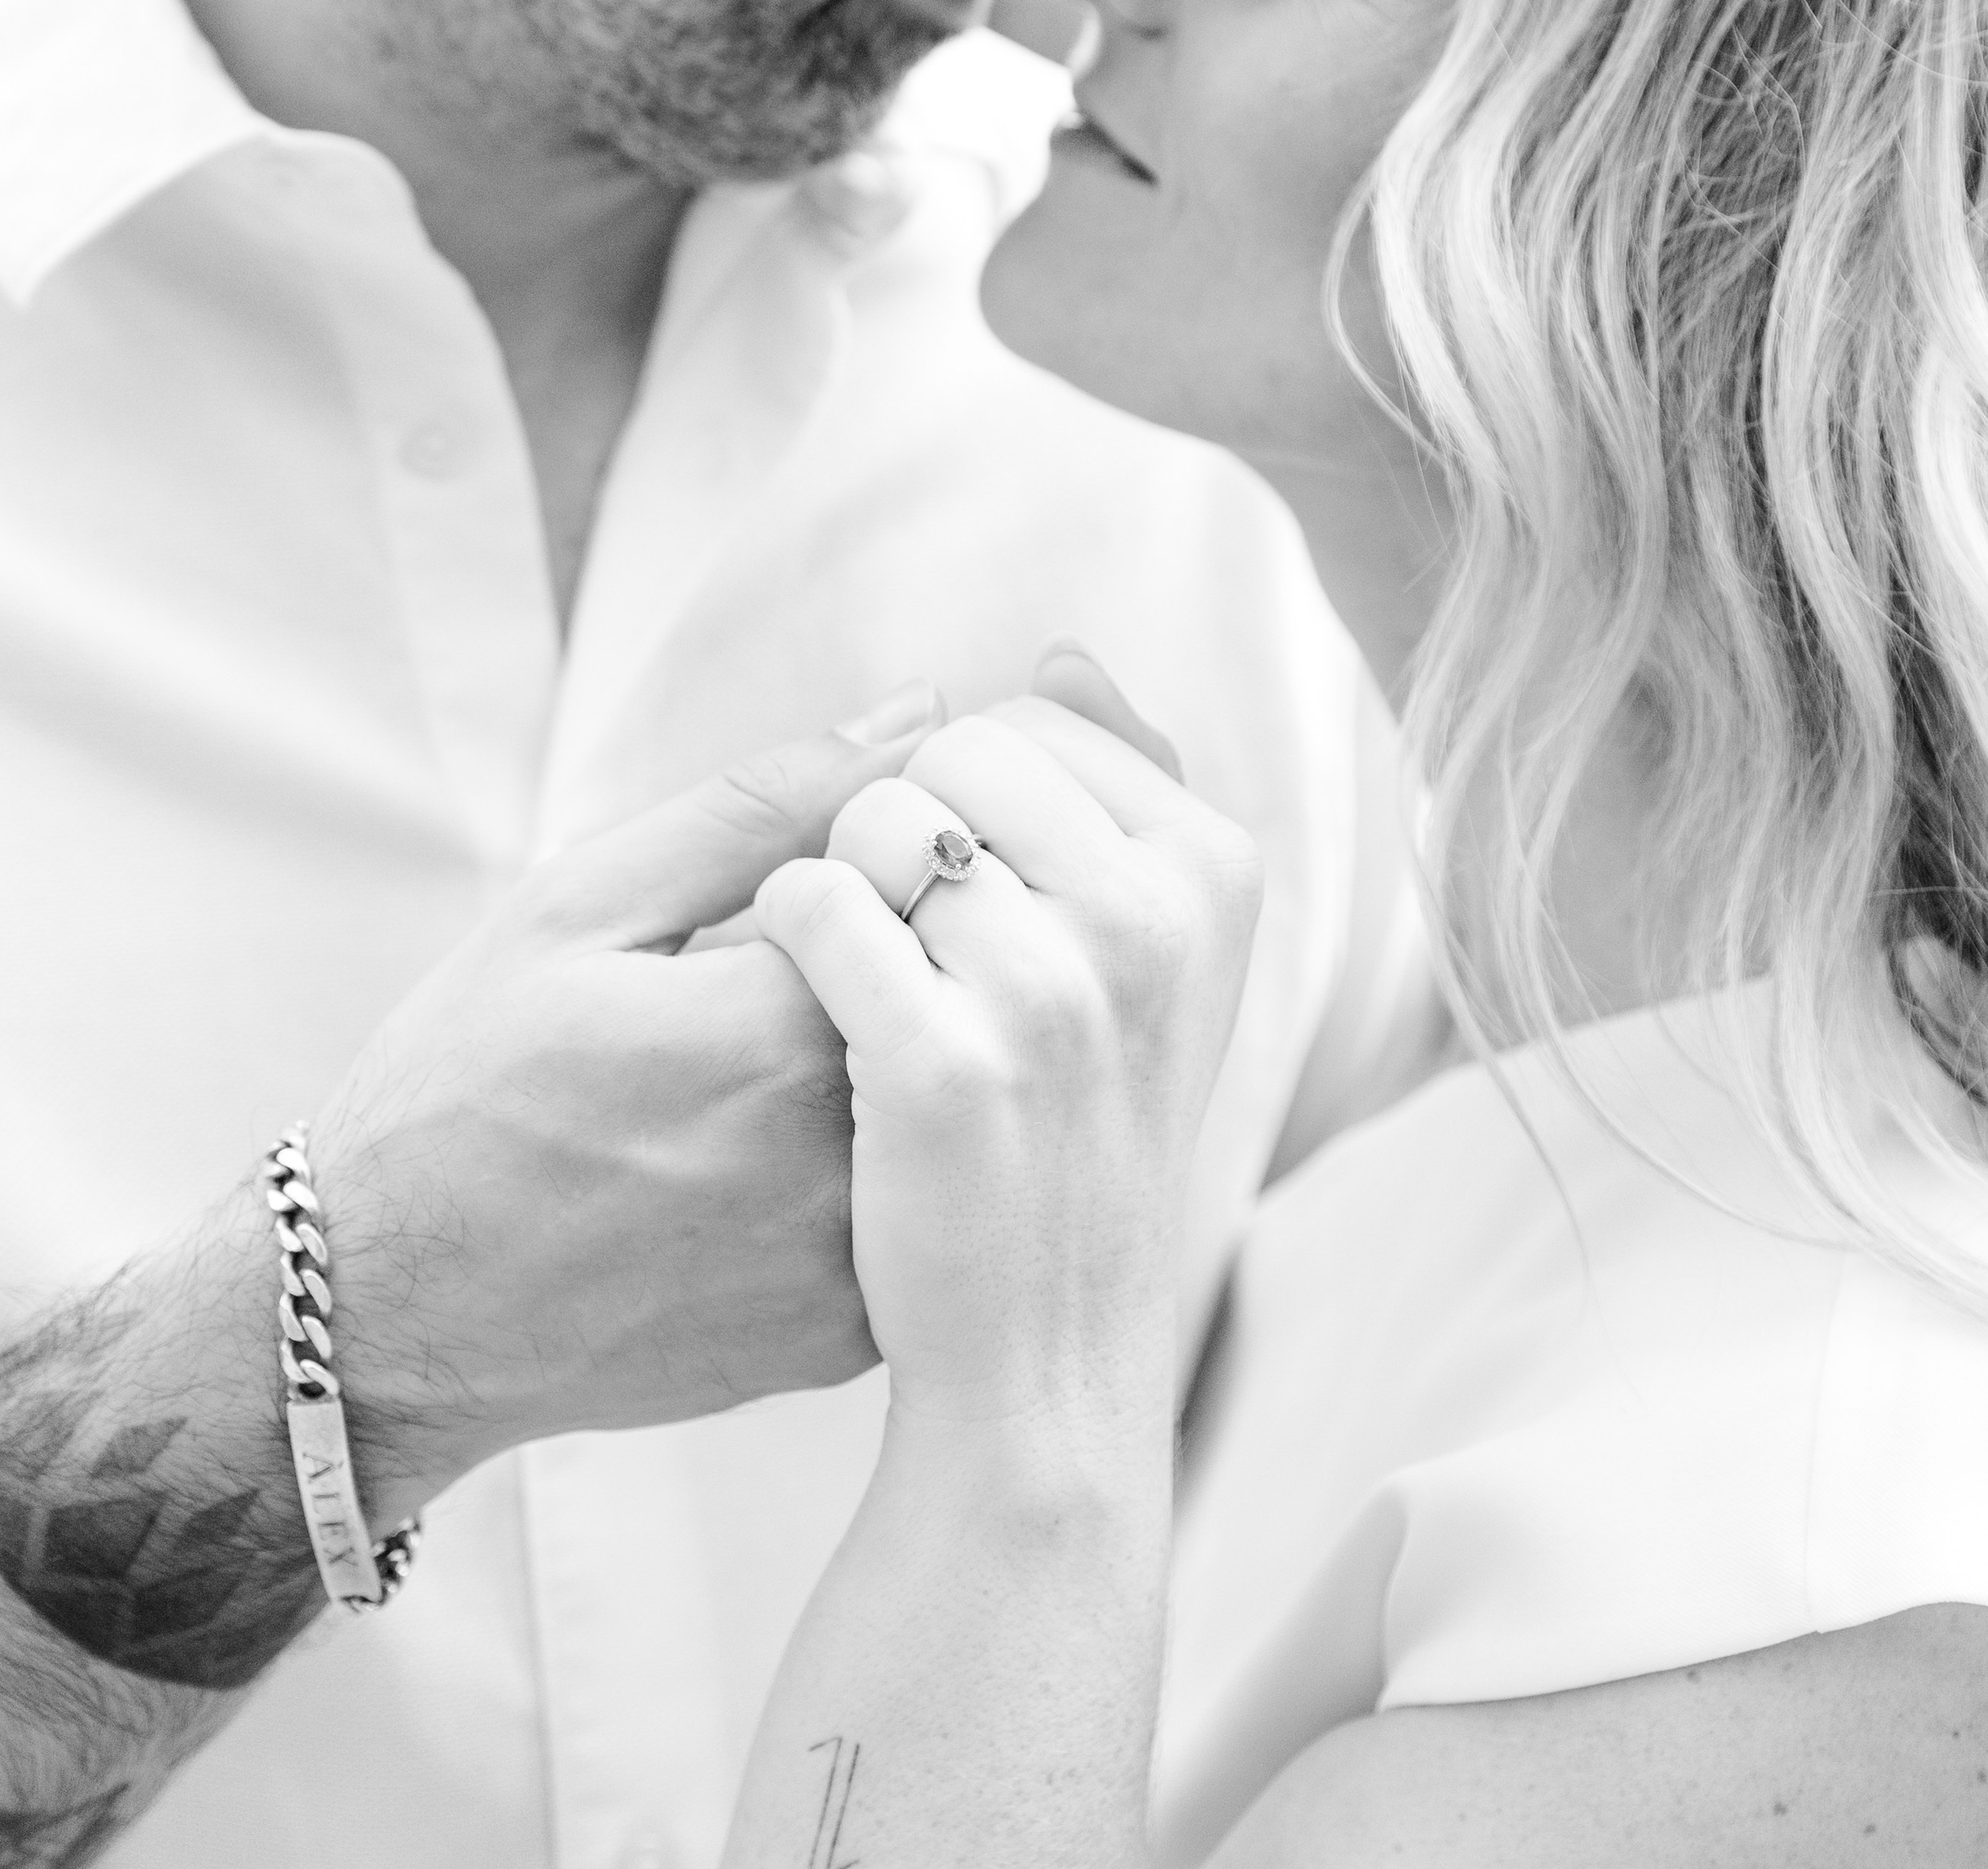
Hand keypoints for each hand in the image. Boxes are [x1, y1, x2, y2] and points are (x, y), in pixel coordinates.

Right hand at [302, 689, 940, 1513]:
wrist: (389, 1314)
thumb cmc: (465, 1087)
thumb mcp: (582, 905)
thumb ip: (764, 804)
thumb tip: (922, 712)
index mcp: (778, 1029)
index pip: (939, 894)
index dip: (894, 867)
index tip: (821, 888)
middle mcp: (842, 1155)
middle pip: (960, 1005)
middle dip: (904, 964)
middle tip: (770, 998)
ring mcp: (853, 1263)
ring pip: (953, 1111)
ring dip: (900, 1067)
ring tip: (758, 1084)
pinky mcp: (851, 1338)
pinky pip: (925, 1213)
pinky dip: (882, 1167)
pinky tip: (772, 1167)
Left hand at [755, 682, 1261, 1434]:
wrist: (1047, 1349)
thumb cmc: (1079, 1130)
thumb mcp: (1149, 956)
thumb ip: (1119, 789)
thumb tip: (1064, 655)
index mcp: (1214, 868)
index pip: (1028, 723)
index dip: (970, 808)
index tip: (997, 918)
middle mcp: (1156, 916)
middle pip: (948, 755)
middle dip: (907, 836)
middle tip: (933, 960)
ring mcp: (1060, 993)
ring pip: (874, 822)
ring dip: (850, 896)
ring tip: (889, 998)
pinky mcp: (946, 1066)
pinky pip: (812, 903)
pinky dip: (790, 945)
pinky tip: (827, 1024)